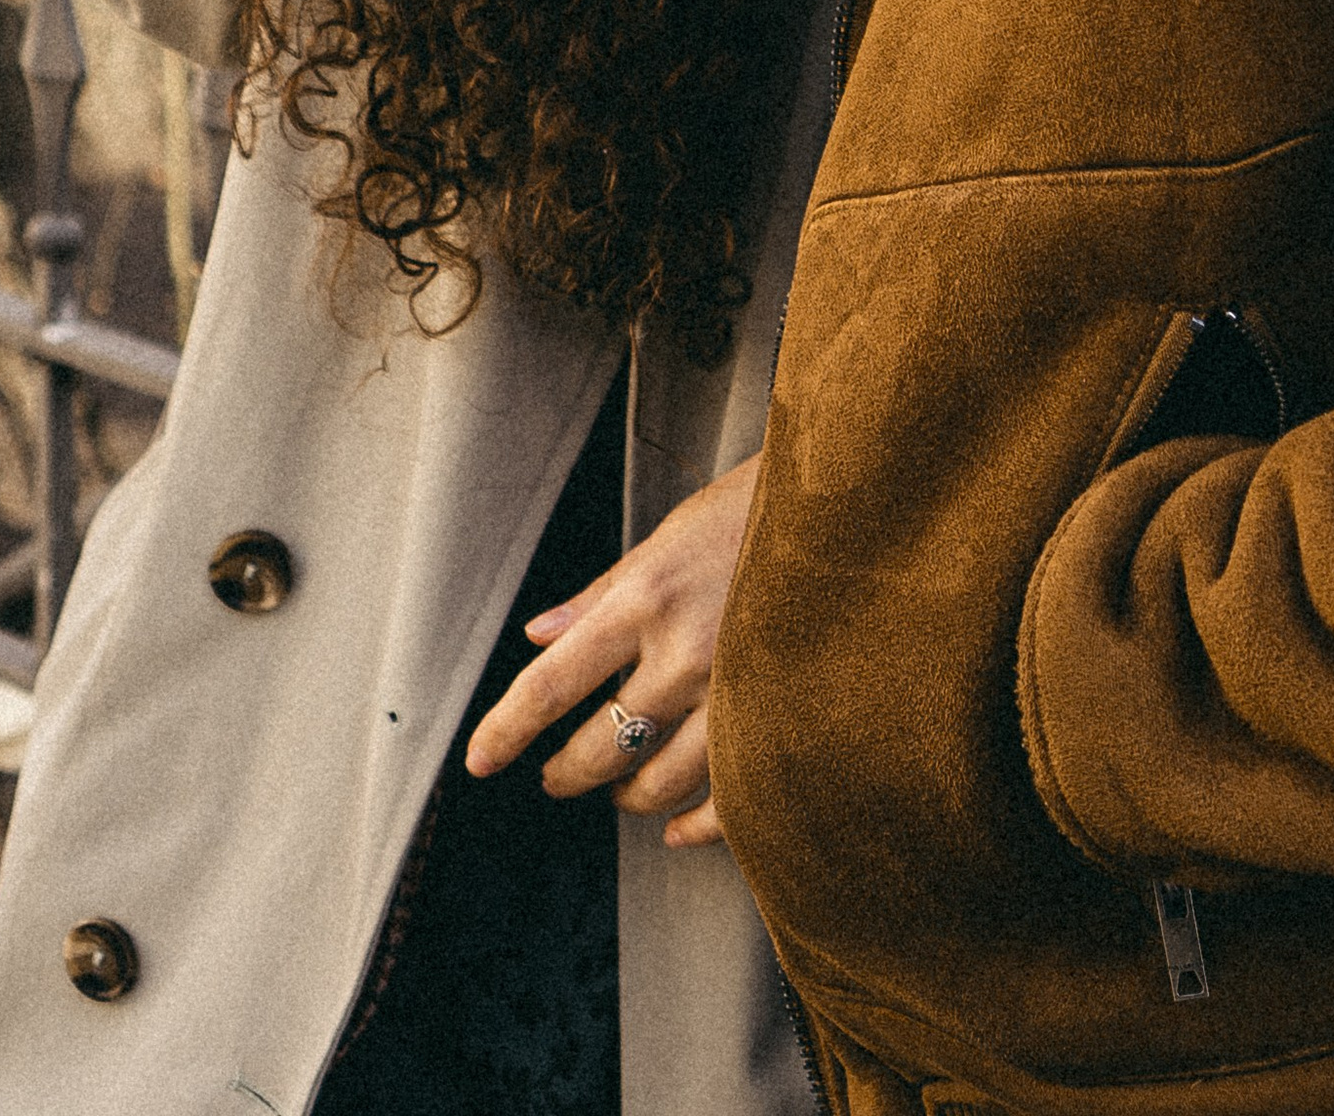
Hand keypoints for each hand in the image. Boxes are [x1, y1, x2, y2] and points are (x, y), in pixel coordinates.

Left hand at [464, 451, 758, 847]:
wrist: (852, 503)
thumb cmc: (756, 507)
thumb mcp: (669, 534)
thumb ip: (603, 593)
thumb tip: (539, 636)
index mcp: (646, 597)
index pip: (553, 682)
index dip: (508, 728)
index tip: (481, 761)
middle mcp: (684, 651)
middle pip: (601, 746)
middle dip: (568, 773)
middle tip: (555, 777)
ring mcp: (737, 691)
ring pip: (660, 781)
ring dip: (628, 795)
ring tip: (620, 790)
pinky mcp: (783, 718)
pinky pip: (730, 799)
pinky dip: (697, 825)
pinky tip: (678, 830)